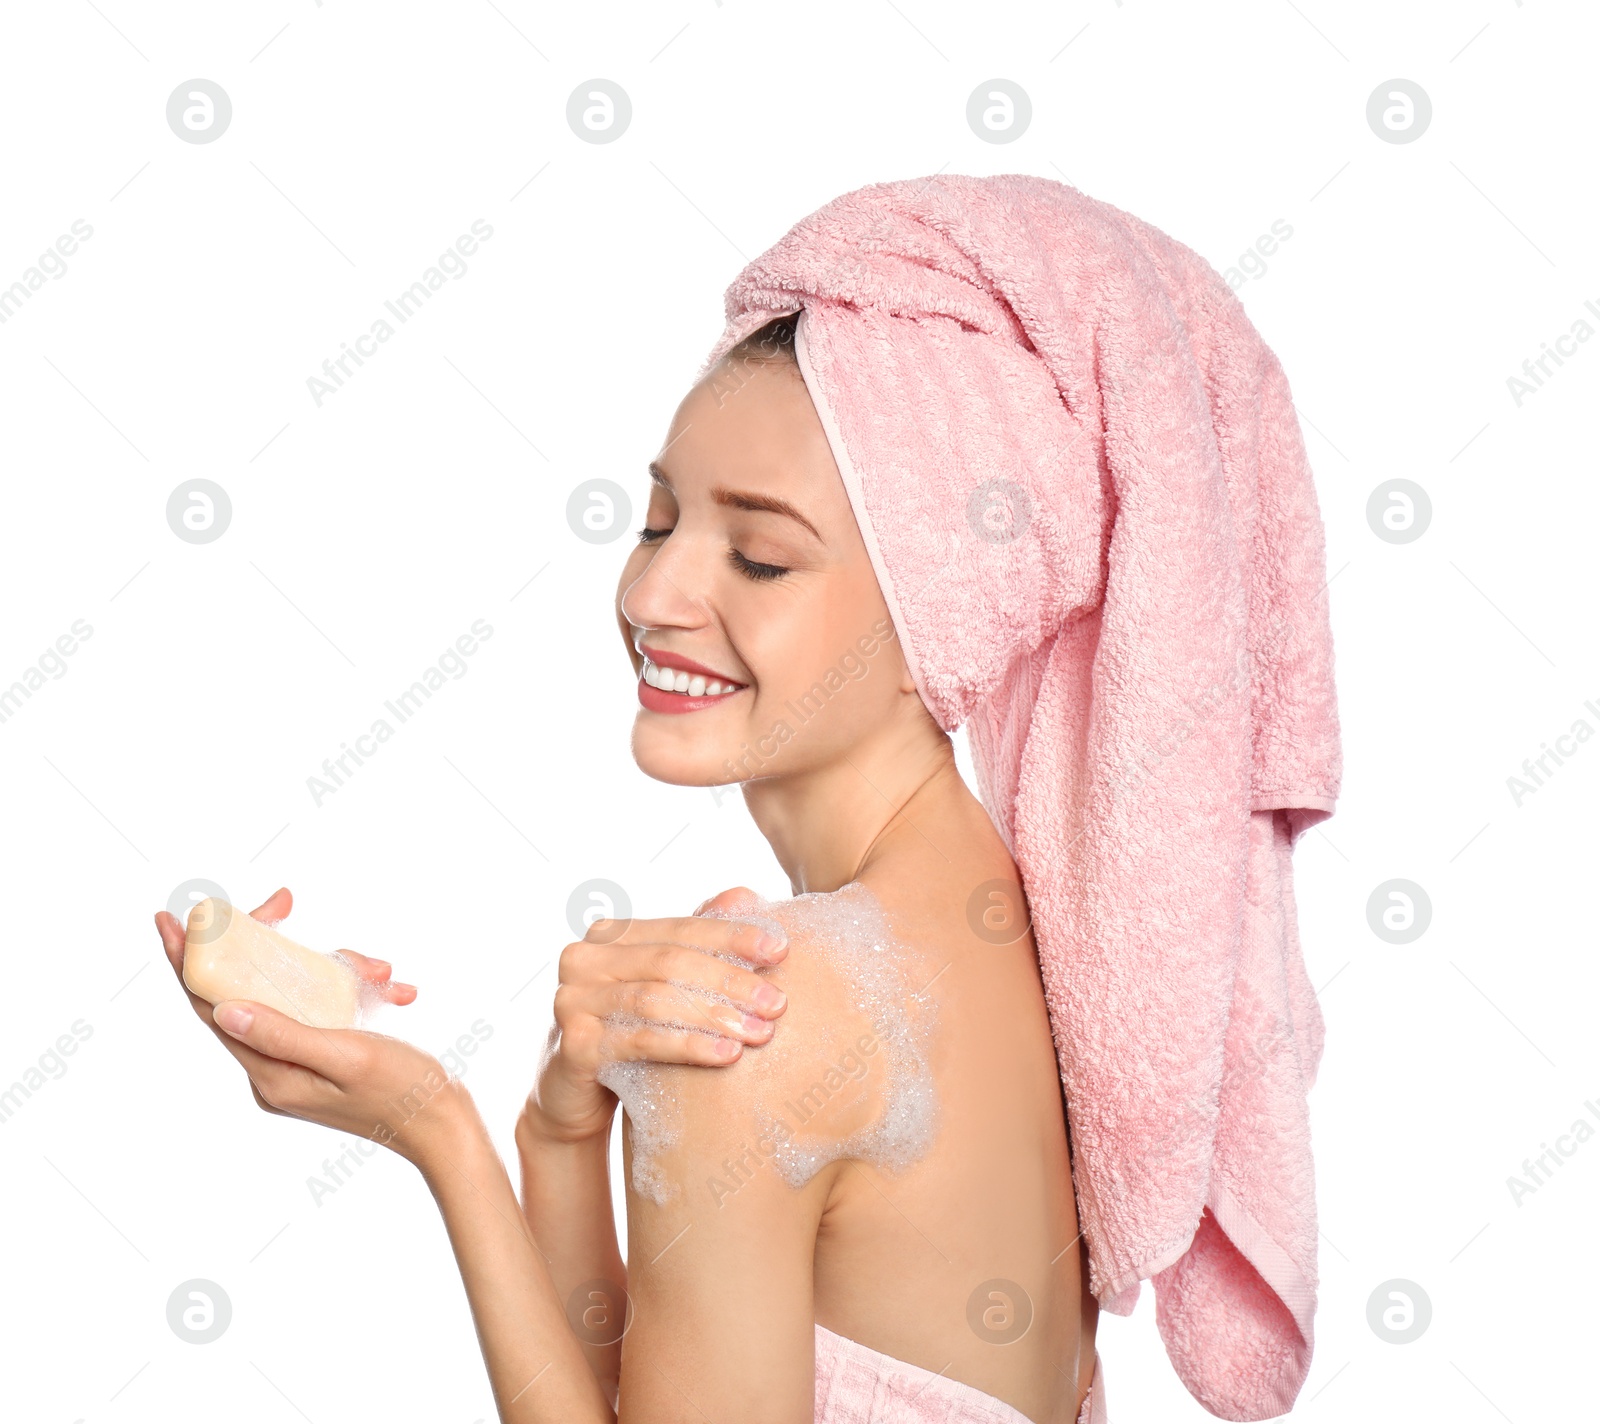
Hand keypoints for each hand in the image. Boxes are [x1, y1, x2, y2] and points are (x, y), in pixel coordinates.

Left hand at [155, 888, 461, 1168]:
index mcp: (270, 1074)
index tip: (171, 918)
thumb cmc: (402, 1091)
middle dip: (270, 946)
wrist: (443, 1126)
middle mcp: (274, 1070)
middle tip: (281, 903)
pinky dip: (356, 991)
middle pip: (249, 992)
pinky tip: (392, 991)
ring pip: (296, 994)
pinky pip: (325, 1008)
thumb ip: (283, 1034)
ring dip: (338, 970)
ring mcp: (298, 1064)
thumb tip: (223, 1008)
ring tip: (381, 971)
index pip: (211, 1008)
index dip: (188, 962)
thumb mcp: (346, 1056)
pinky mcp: (323, 1057)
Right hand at [521, 887, 788, 1145]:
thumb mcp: (661, 986)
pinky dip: (689, 1045)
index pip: (682, 928)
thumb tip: (744, 896)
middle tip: (778, 1003)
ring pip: (658, 1000)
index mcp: (610, 935)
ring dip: (716, 1015)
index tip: (781, 949)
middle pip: (671, 963)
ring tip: (761, 1032)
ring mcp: (572, 1000)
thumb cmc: (630, 1033)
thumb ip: (696, 942)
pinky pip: (641, 1040)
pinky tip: (727, 1055)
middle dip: (731, 981)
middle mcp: (584, 959)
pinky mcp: (574, 1045)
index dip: (732, 936)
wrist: (574, 1098)